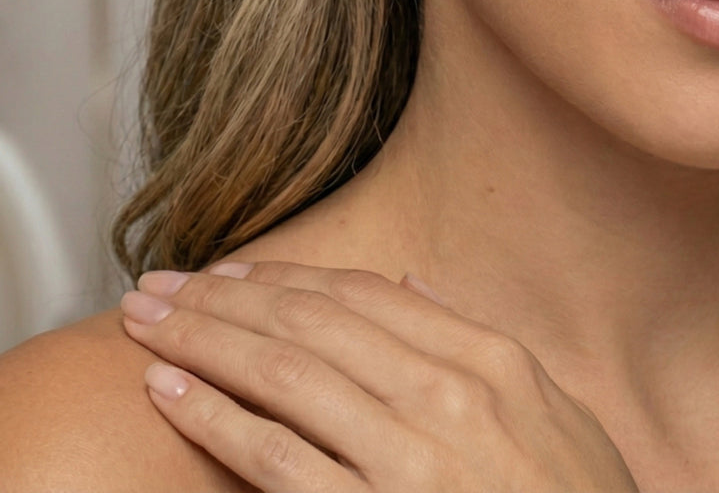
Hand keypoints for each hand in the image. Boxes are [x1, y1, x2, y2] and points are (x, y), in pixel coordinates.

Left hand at [119, 260, 639, 492]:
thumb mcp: (554, 408)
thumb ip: (477, 338)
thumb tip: (415, 283)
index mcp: (490, 360)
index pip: (368, 297)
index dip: (290, 278)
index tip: (236, 270)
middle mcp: (447, 395)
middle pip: (313, 324)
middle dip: (227, 299)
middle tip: (163, 283)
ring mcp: (410, 459)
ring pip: (286, 377)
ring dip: (207, 343)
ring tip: (149, 323)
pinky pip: (283, 463)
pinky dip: (221, 422)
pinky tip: (175, 395)